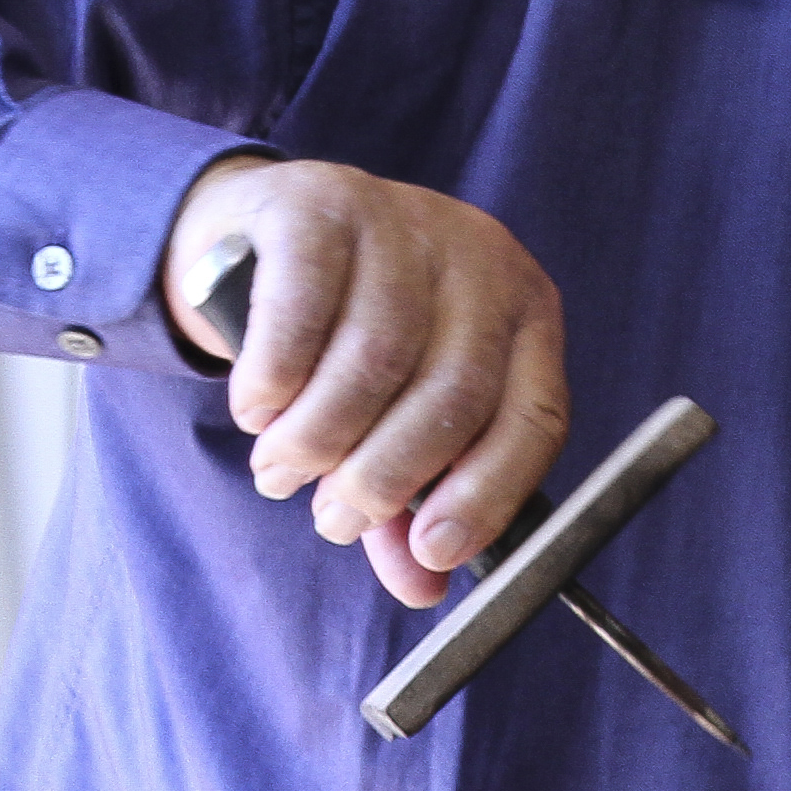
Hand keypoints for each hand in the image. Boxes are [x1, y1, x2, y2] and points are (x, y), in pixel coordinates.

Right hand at [159, 154, 568, 605]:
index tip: (435, 552)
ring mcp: (406, 222)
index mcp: (525, 316)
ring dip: (320, 437)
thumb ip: (408, 501)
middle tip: (329, 517)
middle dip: (383, 477)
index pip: (533, 417)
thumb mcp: (391, 416)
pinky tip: (256, 410)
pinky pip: (303, 307)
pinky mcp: (322, 202)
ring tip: (280, 472)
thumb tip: (423, 588)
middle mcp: (482, 262)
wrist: (265, 230)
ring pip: (374, 356)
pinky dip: (276, 377)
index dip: (488, 494)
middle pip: (451, 392)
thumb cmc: (348, 337)